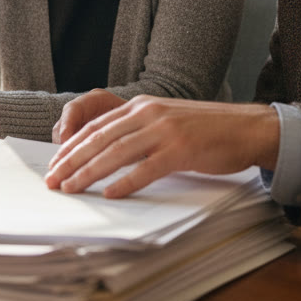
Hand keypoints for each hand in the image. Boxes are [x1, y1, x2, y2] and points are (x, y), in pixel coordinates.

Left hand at [44, 96, 280, 197]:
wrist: (248, 127)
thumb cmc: (208, 129)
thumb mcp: (167, 121)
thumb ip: (139, 131)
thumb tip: (108, 154)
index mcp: (142, 106)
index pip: (96, 126)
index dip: (72, 146)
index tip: (54, 164)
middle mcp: (149, 114)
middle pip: (100, 138)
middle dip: (71, 161)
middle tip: (53, 180)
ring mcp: (165, 131)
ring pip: (116, 152)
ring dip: (90, 172)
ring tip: (72, 188)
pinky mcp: (182, 150)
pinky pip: (147, 168)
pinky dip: (126, 182)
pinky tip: (111, 194)